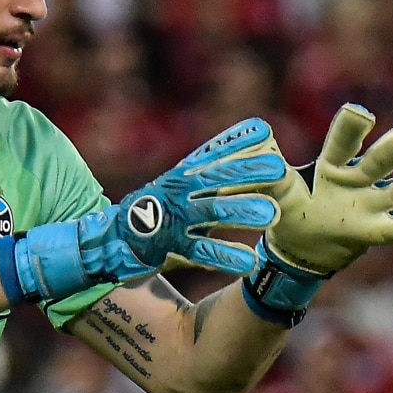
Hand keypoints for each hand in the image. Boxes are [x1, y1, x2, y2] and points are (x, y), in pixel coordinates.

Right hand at [85, 117, 286, 278]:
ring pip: (211, 212)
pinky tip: (250, 261)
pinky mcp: (170, 247)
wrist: (112, 239)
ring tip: (272, 215)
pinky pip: (201, 253)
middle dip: (249, 172)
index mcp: (184, 174)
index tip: (263, 130)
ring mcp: (174, 218)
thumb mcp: (181, 182)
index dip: (236, 141)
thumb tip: (254, 137)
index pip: (212, 152)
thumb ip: (213, 166)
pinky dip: (225, 257)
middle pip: (217, 178)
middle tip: (280, 170)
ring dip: (242, 211)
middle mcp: (179, 191)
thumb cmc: (159, 208)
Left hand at [261, 104, 392, 276]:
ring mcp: (374, 204)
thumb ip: (267, 173)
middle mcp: (359, 178)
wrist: (299, 247)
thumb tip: (251, 145)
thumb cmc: (289, 209)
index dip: (353, 126)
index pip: (344, 139)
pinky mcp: (380, 231)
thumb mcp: (276, 192)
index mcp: (332, 163)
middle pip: (384, 157)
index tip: (360, 116)